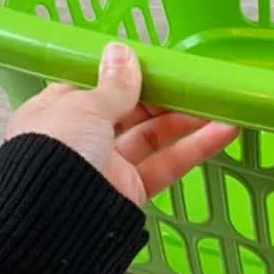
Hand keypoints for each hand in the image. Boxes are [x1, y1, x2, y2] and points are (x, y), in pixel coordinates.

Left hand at [4, 42, 238, 205]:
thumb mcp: (83, 107)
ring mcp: (106, 166)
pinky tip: (223, 131)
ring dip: (186, 119)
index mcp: (56, 114)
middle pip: (128, 111)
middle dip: (162, 96)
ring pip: (152, 137)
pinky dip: (194, 148)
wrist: (50, 221)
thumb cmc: (55, 152)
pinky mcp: (131, 191)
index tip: (154, 64)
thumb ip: (113, 85)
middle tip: (194, 81)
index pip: (92, 87)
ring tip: (219, 102)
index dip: (122, 75)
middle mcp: (80, 139)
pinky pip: (165, 164)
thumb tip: (121, 52)